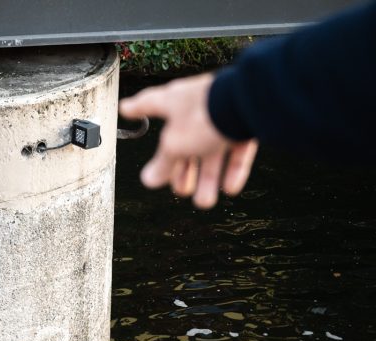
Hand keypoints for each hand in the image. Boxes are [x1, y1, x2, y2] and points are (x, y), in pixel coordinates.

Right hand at [119, 73, 257, 208]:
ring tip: (204, 202)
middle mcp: (196, 107)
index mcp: (173, 102)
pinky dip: (231, 170)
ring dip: (207, 179)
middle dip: (181, 169)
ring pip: (211, 151)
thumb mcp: (174, 146)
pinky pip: (236, 151)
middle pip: (184, 141)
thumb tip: (148, 180)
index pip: (148, 103)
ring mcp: (223, 115)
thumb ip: (162, 164)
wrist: (249, 103)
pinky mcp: (246, 124)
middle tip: (180, 190)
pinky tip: (229, 189)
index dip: (136, 107)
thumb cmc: (203, 116)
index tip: (126, 109)